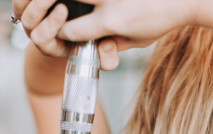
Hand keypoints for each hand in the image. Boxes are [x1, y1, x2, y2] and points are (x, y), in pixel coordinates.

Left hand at [13, 0, 119, 69]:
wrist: (82, 22)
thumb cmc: (91, 39)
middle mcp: (39, 33)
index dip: (51, 25)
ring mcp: (31, 18)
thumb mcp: (101, 50)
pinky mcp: (27, 5)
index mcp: (53, 47)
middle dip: (39, 8)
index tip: (63, 10)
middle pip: (29, 22)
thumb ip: (107, 57)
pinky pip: (21, 1)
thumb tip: (107, 47)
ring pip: (22, 8)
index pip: (43, 39)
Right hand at [56, 0, 192, 51]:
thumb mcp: (139, 40)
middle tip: (55, 9)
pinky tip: (82, 3)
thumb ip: (113, 44)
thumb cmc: (162, 18)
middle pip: (65, 1)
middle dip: (50, 6)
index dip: (60, 33)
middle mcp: (110, 0)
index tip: (60, 31)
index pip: (71, 29)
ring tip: (65, 6)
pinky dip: (87, 0)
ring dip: (65, 1)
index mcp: (113, 21)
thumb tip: (95, 50)